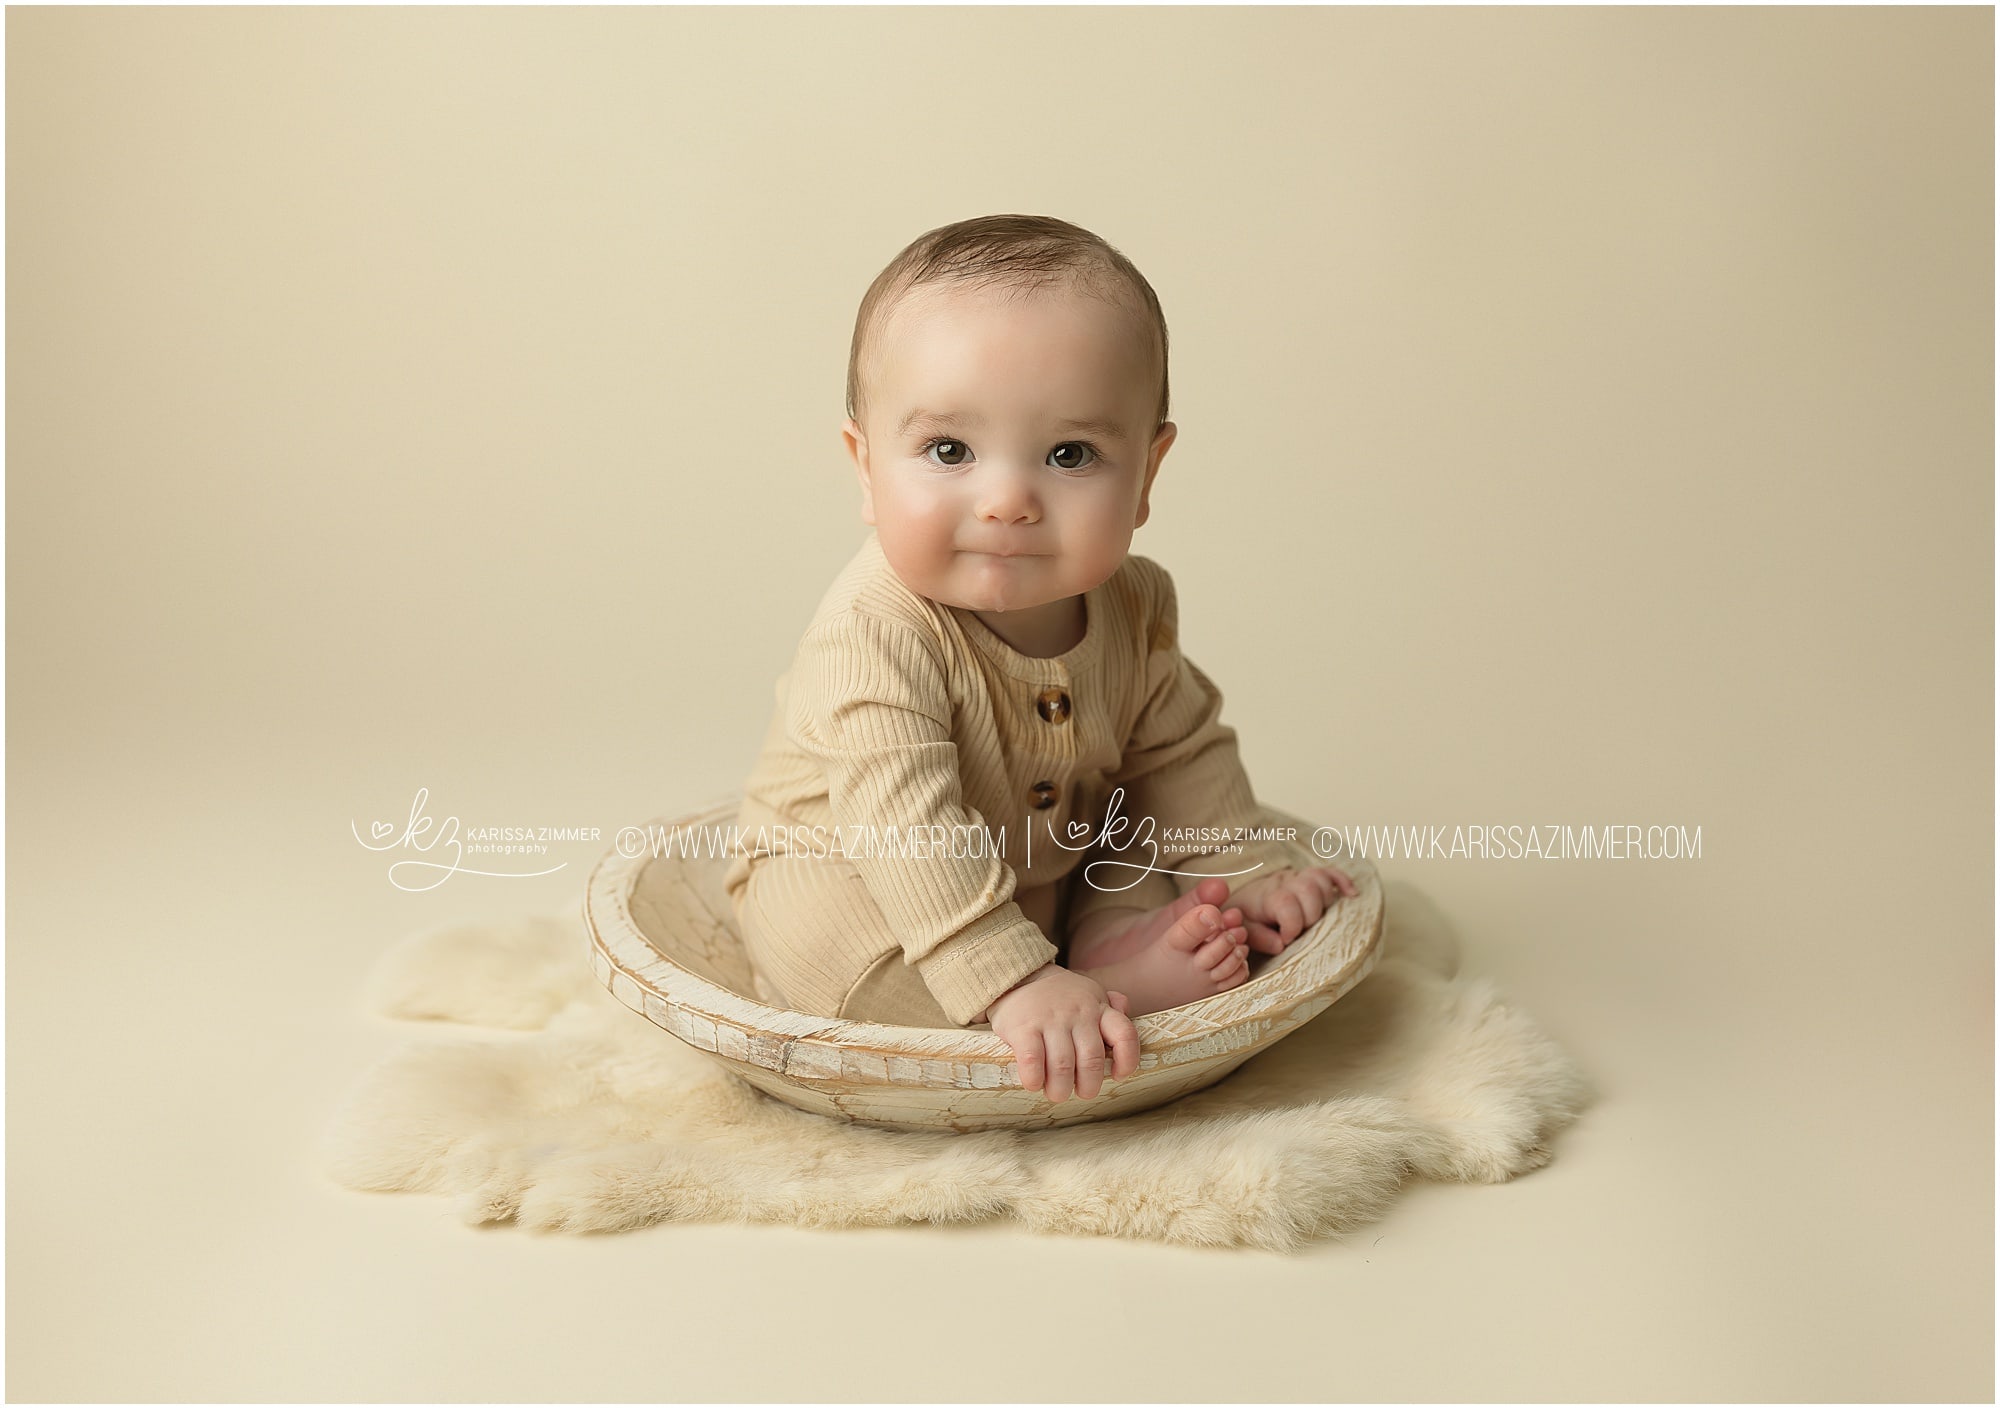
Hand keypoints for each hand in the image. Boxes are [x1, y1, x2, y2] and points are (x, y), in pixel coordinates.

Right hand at [981, 963, 1140, 1102]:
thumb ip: (1110, 1005)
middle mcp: (1078, 1013)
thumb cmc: (1059, 996)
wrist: (1018, 978)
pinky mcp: (1023, 1028)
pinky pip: (1033, 1061)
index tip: (1118, 1075)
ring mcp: (1050, 1020)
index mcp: (1098, 1008)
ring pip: (1063, 1066)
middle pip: (1092, 1061)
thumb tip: (1125, 1010)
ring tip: (1056, 1092)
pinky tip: (1034, 1084)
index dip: (1127, 1060)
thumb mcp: (1089, 993)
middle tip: (1081, 1092)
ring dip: (1060, 1089)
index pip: (1124, 1035)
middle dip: (1088, 1087)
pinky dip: (1035, 1080)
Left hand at [1222, 864, 1357, 954]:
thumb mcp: (1244, 930)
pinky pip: (1331, 873)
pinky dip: (1343, 882)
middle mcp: (1285, 882)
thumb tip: (1281, 945)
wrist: (1243, 899)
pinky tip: (1351, 894)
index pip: (1286, 903)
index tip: (1286, 939)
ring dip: (1323, 902)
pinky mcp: (1309, 877)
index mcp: (1268, 896)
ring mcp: (1299, 878)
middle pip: (1309, 889)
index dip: (1291, 926)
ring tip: (1313, 919)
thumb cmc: (1246, 918)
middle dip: (1309, 916)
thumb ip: (1259, 938)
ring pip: (1321, 879)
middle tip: (1300, 930)